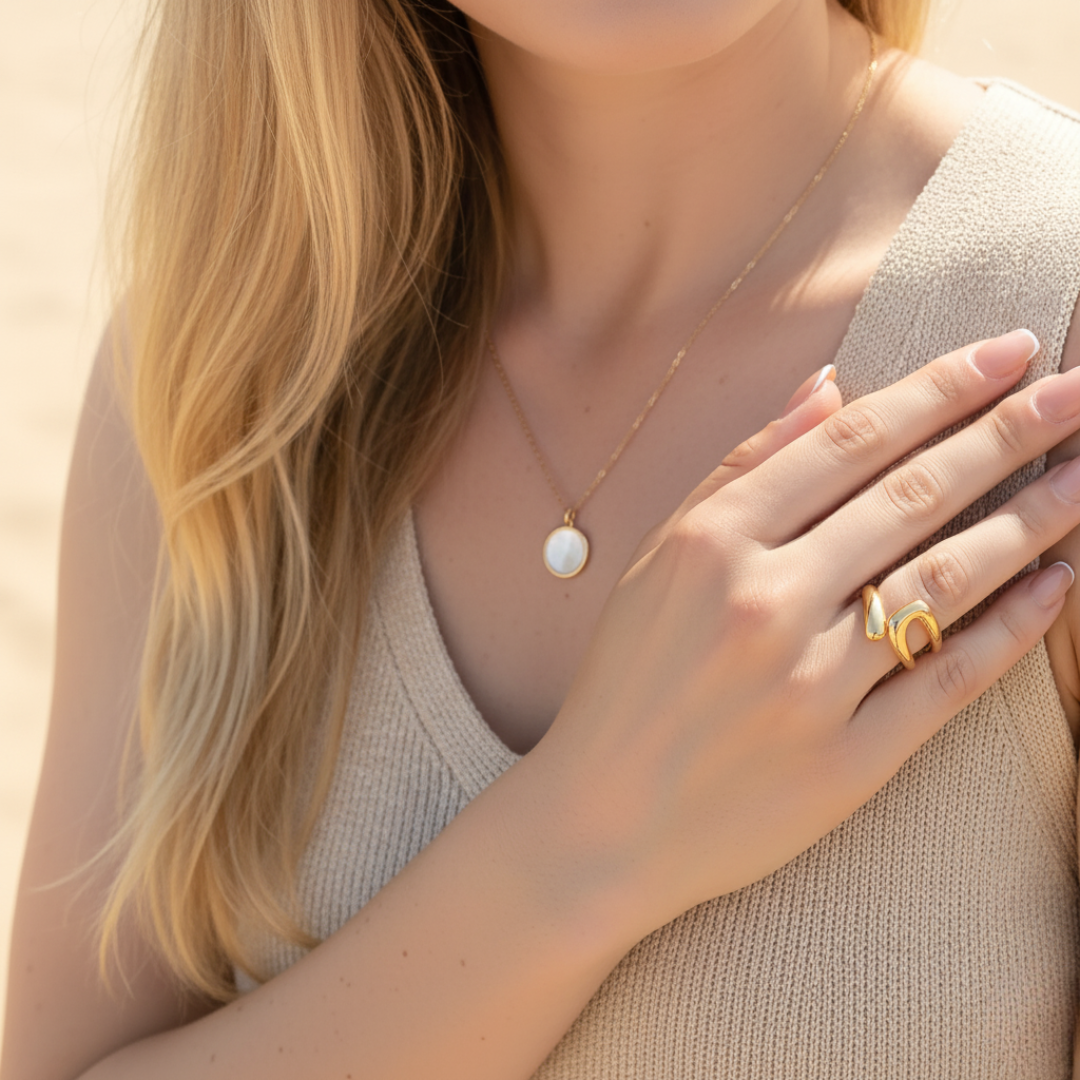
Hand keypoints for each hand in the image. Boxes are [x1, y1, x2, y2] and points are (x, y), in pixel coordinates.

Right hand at [531, 329, 1078, 936]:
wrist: (605, 820)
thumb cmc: (626, 680)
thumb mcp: (658, 559)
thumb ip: (740, 468)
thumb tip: (829, 386)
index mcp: (713, 544)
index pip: (849, 444)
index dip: (939, 389)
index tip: (1009, 349)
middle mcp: (766, 604)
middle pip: (912, 498)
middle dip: (1010, 433)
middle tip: (1079, 388)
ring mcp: (812, 686)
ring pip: (946, 582)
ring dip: (1032, 520)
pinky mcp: (848, 761)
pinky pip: (949, 680)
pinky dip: (1013, 628)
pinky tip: (1061, 583)